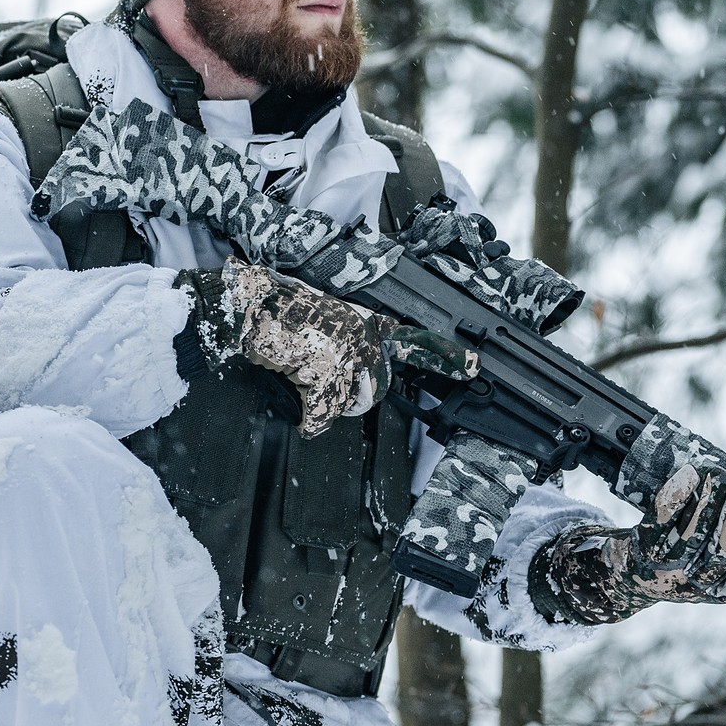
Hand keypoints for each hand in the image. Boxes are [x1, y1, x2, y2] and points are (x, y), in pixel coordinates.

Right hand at [180, 259, 477, 438]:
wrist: (249, 308)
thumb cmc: (279, 310)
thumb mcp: (325, 318)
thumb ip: (349, 340)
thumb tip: (349, 378)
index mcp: (365, 320)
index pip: (416, 339)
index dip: (447, 355)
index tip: (475, 366)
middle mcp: (364, 337)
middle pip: (373, 391)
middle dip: (347, 393)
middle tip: (319, 373)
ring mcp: (346, 356)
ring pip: (349, 404)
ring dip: (325, 398)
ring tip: (300, 371)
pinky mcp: (325, 375)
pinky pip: (321, 416)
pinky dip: (306, 413)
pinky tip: (291, 389)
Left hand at [527, 463, 725, 624]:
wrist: (625, 575)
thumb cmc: (683, 562)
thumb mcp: (712, 565)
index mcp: (720, 591)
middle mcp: (693, 585)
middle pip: (720, 559)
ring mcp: (665, 569)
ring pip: (690, 538)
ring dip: (706, 503)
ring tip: (720, 474)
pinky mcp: (641, 549)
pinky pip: (660, 523)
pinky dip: (674, 498)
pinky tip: (687, 475)